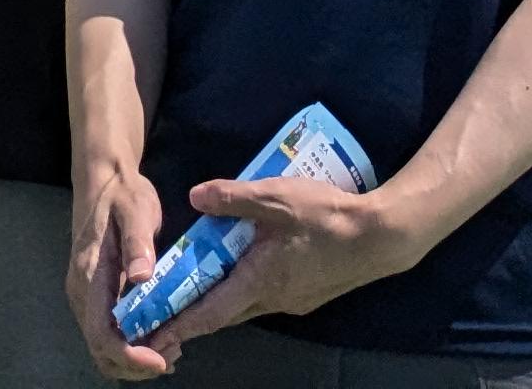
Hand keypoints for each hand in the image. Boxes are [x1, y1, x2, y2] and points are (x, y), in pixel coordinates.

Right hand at [68, 163, 162, 379]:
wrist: (103, 176)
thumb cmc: (122, 191)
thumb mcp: (136, 208)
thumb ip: (139, 241)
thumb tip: (143, 277)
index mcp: (89, 275)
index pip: (101, 334)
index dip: (129, 357)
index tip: (161, 361)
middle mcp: (82, 293)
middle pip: (101, 351)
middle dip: (136, 365)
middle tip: (173, 353)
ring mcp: (86, 296)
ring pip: (104, 348)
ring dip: (135, 359)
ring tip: (171, 348)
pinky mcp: (96, 295)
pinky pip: (109, 334)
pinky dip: (133, 347)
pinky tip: (160, 336)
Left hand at [137, 177, 420, 357]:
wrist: (378, 238)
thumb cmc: (326, 216)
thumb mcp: (275, 196)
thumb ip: (234, 197)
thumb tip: (195, 197)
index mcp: (260, 280)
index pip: (210, 312)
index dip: (180, 324)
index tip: (153, 334)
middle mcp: (273, 300)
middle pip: (223, 313)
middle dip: (192, 315)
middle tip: (163, 311)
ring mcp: (291, 301)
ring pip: (244, 305)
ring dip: (218, 301)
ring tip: (193, 288)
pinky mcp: (305, 295)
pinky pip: (263, 297)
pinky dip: (242, 290)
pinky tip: (239, 267)